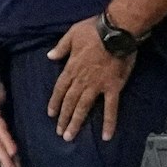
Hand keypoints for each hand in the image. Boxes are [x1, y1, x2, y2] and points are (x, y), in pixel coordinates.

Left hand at [46, 17, 136, 141]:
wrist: (117, 31)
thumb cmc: (94, 30)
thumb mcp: (72, 34)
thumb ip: (61, 47)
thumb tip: (49, 56)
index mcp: (71, 68)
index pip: (60, 89)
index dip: (55, 102)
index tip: (51, 114)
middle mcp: (81, 80)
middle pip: (69, 102)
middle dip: (63, 118)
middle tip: (60, 132)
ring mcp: (97, 85)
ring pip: (83, 107)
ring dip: (76, 123)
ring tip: (70, 136)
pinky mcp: (113, 88)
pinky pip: (111, 108)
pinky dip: (109, 122)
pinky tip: (107, 136)